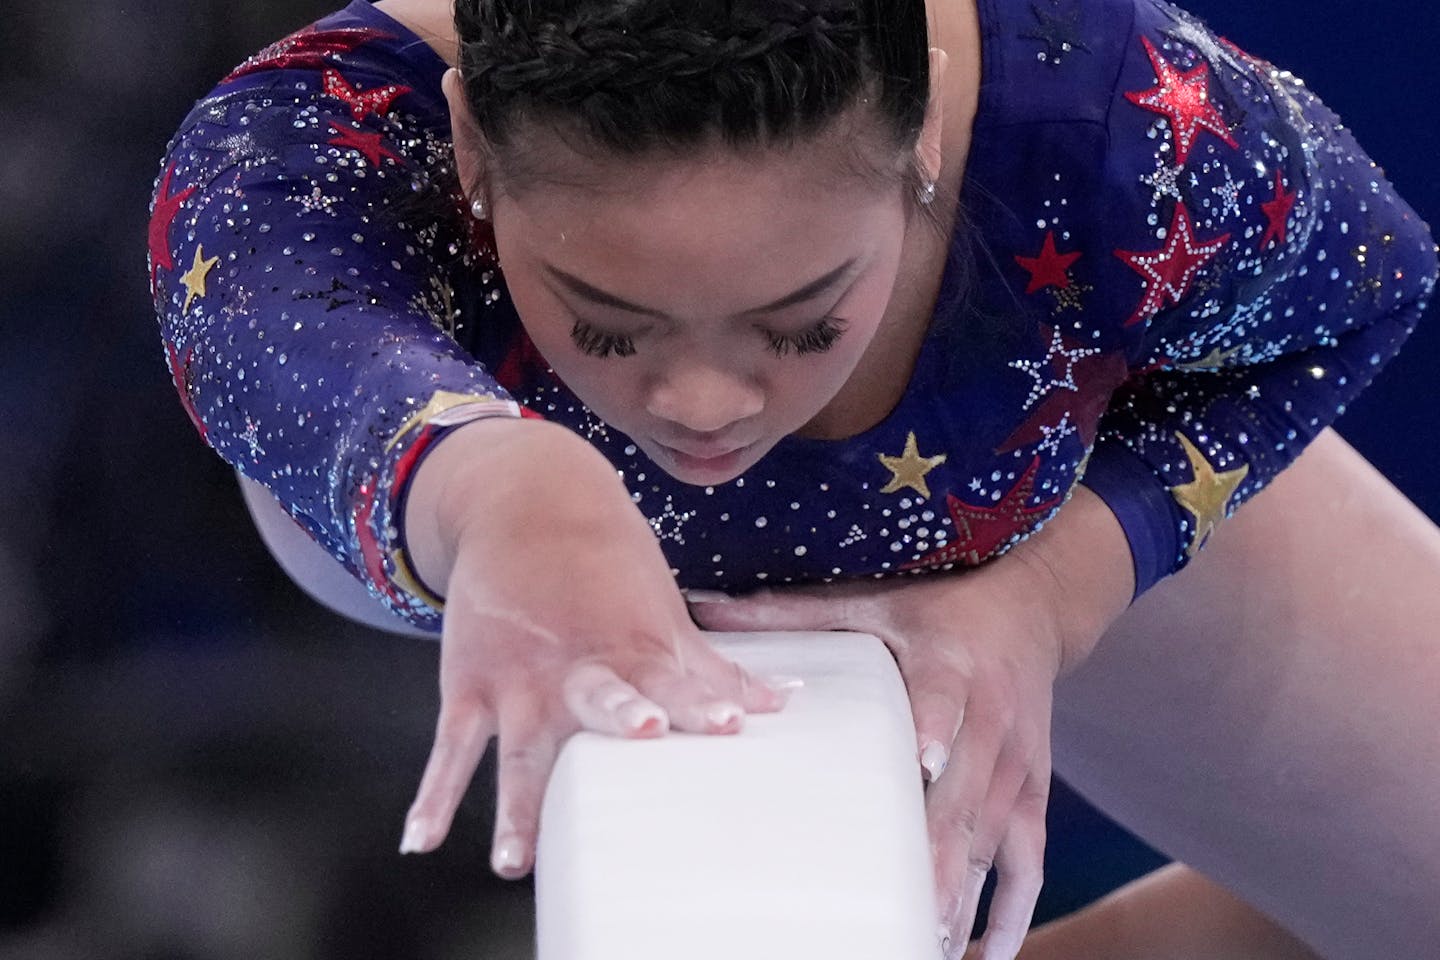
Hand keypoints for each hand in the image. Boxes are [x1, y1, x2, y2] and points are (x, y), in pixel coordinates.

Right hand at [398, 418, 791, 874]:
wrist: (526, 502)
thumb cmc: (610, 568)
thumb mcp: (664, 613)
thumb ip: (716, 670)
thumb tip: (786, 703)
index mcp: (635, 648)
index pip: (678, 681)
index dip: (704, 701)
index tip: (731, 722)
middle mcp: (580, 667)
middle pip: (604, 700)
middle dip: (623, 718)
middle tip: (643, 734)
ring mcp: (522, 680)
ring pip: (521, 749)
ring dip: (517, 805)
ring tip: (514, 862)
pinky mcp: (472, 687)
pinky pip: (451, 748)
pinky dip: (433, 795)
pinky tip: (421, 839)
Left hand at [689, 550, 1088, 959]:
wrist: (1032, 612)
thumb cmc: (938, 607)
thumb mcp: (871, 601)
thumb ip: (792, 614)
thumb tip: (708, 607)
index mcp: (949, 667)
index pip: (943, 701)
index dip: (935, 732)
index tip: (923, 766)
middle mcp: (989, 722)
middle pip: (964, 796)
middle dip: (938, 857)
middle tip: (909, 912)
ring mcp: (1015, 766)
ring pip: (990, 841)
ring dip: (965, 897)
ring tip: (930, 945)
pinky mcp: (1031, 793)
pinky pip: (1028, 862)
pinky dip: (1012, 911)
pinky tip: (988, 954)